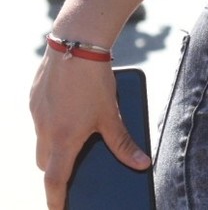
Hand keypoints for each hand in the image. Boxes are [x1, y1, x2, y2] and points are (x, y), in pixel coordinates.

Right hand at [31, 57, 151, 209]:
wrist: (75, 44)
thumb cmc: (95, 82)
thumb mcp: (112, 115)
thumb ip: (124, 143)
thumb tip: (142, 165)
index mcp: (62, 139)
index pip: (54, 181)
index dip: (56, 200)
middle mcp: (44, 130)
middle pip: (45, 162)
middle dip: (56, 171)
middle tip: (73, 173)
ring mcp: (36, 113)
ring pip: (41, 139)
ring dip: (55, 144)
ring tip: (76, 140)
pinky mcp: (35, 97)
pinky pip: (42, 117)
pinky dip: (54, 121)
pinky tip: (72, 111)